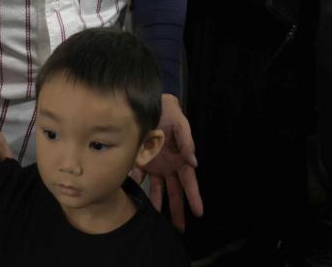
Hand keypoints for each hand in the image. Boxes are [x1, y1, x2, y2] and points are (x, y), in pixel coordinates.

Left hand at [141, 95, 201, 230]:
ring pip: (157, 189)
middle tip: (180, 229)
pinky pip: (138, 177)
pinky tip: (133, 200)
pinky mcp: (140, 160)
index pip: (190, 182)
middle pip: (175, 191)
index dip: (194, 197)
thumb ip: (187, 141)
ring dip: (157, 204)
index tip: (199, 212)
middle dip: (177, 209)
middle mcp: (169, 165)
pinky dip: (136, 187)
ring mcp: (155, 164)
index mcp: (180, 158)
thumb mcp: (180, 123)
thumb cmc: (168, 111)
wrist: (146, 102)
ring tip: (155, 220)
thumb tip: (194, 162)